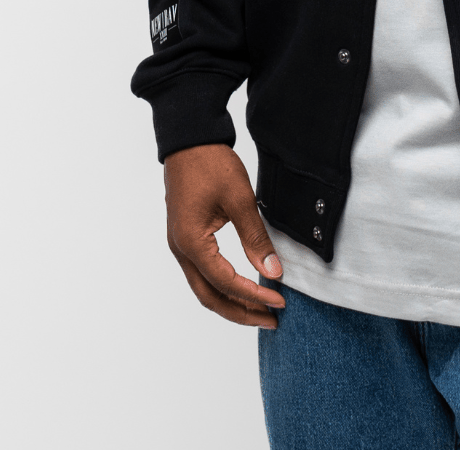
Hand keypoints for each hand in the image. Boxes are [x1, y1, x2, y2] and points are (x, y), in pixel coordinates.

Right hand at [163, 144, 285, 327]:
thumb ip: (255, 238)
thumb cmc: (211, 164)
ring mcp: (180, 245)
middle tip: (271, 320)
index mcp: (192, 243)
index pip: (226, 282)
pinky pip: (202, 273)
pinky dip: (222, 286)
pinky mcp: (185, 238)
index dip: (254, 295)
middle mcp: (181, 250)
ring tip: (260, 310)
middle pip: (210, 297)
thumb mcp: (240, 199)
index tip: (280, 302)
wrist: (189, 140)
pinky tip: (241, 286)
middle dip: (241, 312)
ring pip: (204, 288)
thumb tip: (274, 271)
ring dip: (231, 302)